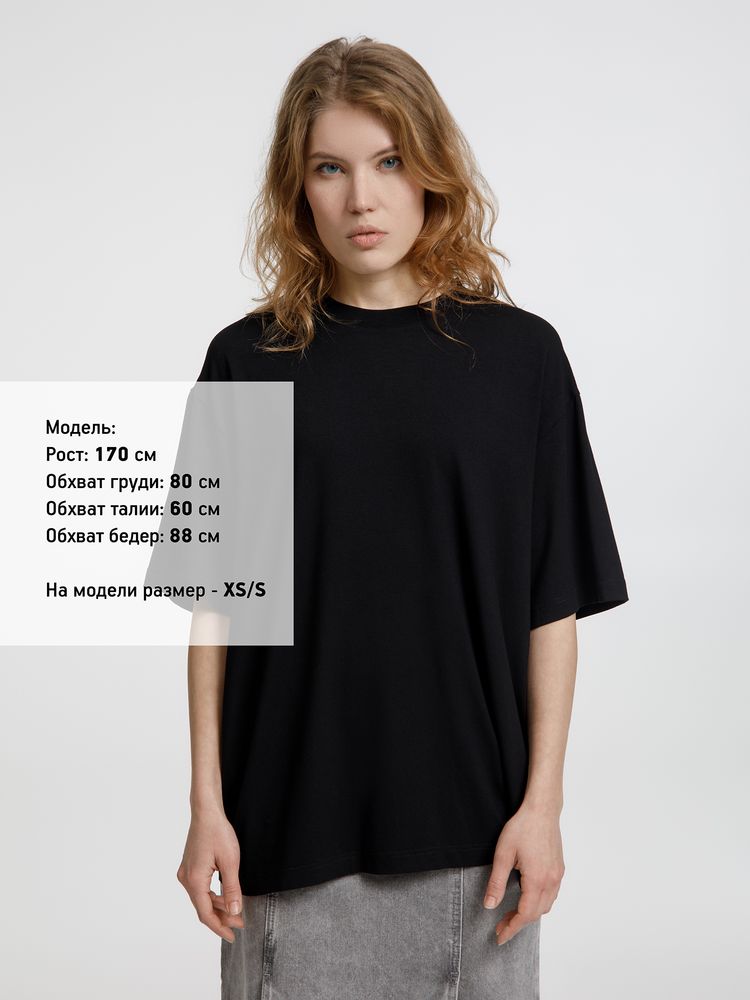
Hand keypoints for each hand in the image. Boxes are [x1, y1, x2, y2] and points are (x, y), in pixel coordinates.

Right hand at [176, 807, 244, 942]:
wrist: (206, 811)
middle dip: (222, 917)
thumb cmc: (218, 832)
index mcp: (194, 881)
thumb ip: (232, 889)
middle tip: (241, 923)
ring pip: (201, 898)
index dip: (219, 927)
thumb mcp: (231, 862)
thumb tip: (234, 912)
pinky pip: (200, 888)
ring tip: (236, 910)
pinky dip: (212, 895)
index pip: (206, 914)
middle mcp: (186, 879)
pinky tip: (225, 896)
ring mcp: (186, 873)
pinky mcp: (189, 867)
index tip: (233, 936)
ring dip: (218, 906)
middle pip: (203, 907)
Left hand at [483, 800, 564, 944]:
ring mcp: (557, 875)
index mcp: (537, 880)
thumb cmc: (521, 828)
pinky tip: (528, 898)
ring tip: (512, 915)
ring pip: (546, 906)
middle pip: (536, 913)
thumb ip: (496, 882)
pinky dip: (539, 903)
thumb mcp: (503, 854)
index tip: (500, 937)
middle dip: (518, 923)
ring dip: (529, 914)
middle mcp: (551, 881)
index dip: (512, 928)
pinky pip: (551, 895)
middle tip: (500, 926)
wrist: (542, 810)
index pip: (525, 914)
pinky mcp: (559, 869)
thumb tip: (489, 906)